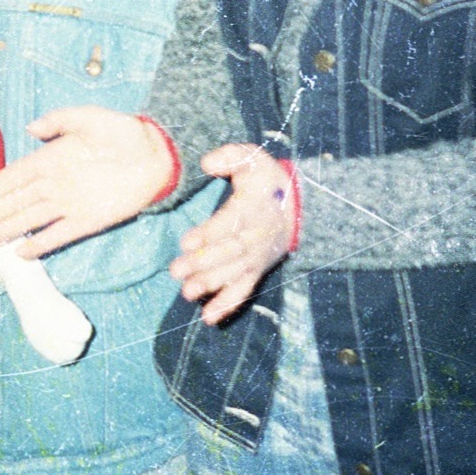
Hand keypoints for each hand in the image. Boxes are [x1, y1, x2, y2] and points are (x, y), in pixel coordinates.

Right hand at [0, 106, 173, 258]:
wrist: (156, 156)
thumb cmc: (123, 133)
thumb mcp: (90, 118)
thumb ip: (60, 120)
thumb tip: (30, 128)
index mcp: (52, 158)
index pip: (16, 176)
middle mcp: (56, 184)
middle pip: (17, 201)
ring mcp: (70, 204)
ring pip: (32, 219)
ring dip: (8, 229)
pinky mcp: (88, 220)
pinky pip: (60, 235)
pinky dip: (42, 243)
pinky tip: (22, 253)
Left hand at [171, 144, 294, 325]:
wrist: (299, 205)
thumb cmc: (266, 180)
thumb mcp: (253, 158)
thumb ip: (231, 156)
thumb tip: (207, 162)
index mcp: (255, 208)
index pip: (230, 224)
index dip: (209, 234)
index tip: (186, 242)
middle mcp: (257, 237)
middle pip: (229, 253)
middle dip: (203, 264)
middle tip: (176, 271)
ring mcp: (257, 257)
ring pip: (234, 275)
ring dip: (211, 285)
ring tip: (186, 293)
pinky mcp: (256, 271)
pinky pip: (244, 291)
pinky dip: (228, 306)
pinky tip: (209, 318)